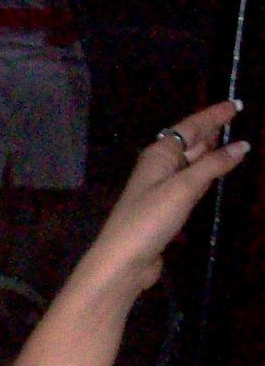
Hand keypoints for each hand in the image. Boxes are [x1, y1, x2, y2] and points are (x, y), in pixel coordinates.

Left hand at [82, 100, 249, 299]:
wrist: (124, 261)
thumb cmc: (150, 219)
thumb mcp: (184, 187)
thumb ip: (214, 165)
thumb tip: (242, 145)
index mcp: (159, 153)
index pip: (191, 126)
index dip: (214, 115)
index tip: (237, 104)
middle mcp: (159, 166)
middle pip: (190, 141)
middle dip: (212, 130)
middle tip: (238, 118)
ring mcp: (161, 188)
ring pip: (191, 162)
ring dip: (210, 152)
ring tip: (233, 141)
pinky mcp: (165, 208)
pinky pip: (190, 183)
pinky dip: (204, 175)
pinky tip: (216, 173)